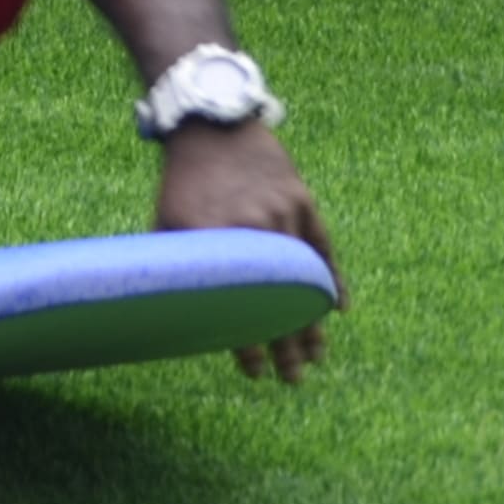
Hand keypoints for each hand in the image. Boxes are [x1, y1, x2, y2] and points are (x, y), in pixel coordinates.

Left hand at [155, 120, 340, 380]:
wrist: (211, 124)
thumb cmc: (183, 182)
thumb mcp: (166, 223)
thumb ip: (175, 268)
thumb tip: (172, 318)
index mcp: (211, 237)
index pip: (235, 307)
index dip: (247, 345)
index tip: (254, 372)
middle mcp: (251, 228)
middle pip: (277, 302)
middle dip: (287, 347)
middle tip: (293, 379)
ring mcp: (282, 214)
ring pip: (304, 281)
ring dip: (312, 323)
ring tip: (316, 357)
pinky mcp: (303, 201)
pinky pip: (322, 250)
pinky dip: (331, 281)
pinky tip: (337, 309)